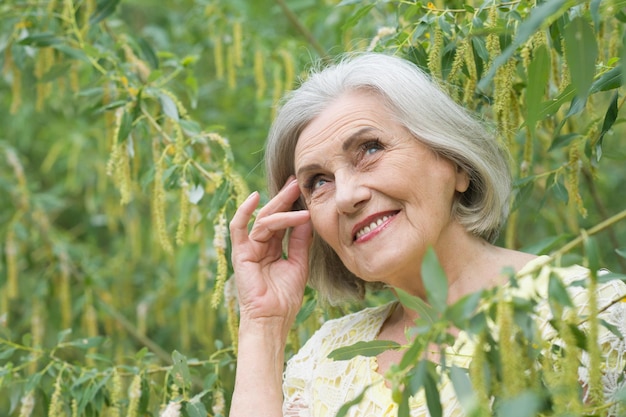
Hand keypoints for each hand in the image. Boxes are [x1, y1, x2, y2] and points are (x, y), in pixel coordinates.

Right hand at [229, 177, 312, 328]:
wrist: (273, 318)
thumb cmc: (285, 297)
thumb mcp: (299, 263)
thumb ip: (301, 241)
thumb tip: (307, 217)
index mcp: (272, 248)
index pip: (281, 221)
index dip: (291, 205)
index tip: (303, 189)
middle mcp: (259, 245)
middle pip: (271, 216)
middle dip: (284, 198)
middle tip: (296, 182)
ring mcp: (248, 248)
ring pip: (263, 220)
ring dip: (280, 208)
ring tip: (295, 196)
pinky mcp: (240, 253)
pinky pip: (238, 227)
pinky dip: (244, 211)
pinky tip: (255, 197)